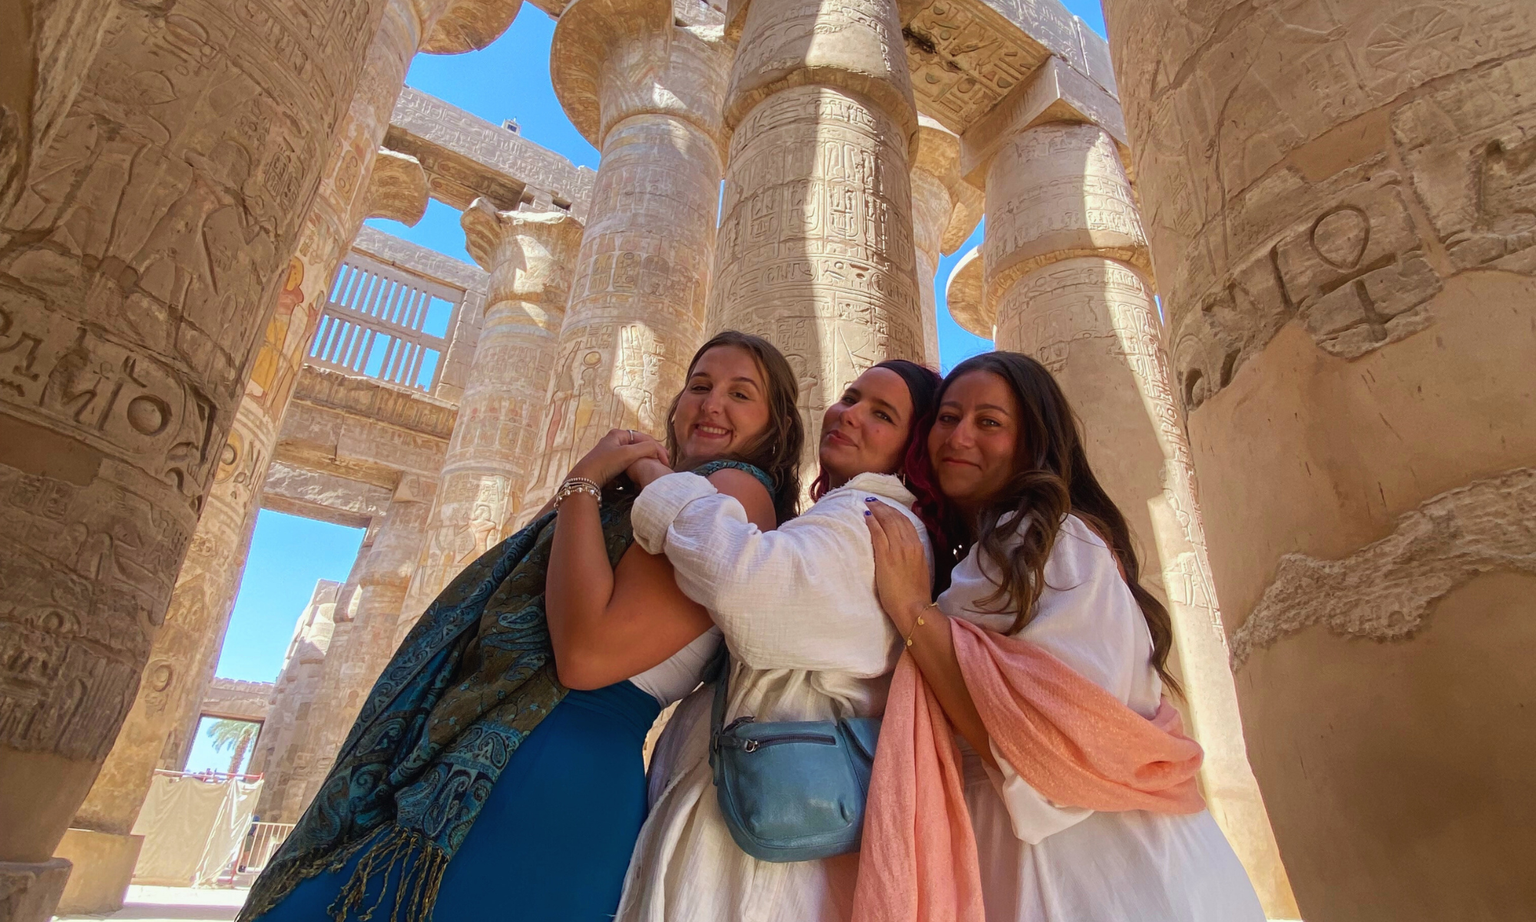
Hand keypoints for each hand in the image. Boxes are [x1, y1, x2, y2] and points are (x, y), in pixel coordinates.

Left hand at [569, 429, 667, 485]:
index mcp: (618, 434)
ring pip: (634, 455)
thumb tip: (659, 450)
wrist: (586, 479)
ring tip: (655, 468)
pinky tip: (641, 473)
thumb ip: (647, 448)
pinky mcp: (609, 464)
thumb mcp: (629, 453)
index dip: (657, 448)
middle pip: (640, 445)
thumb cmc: (606, 463)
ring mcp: (611, 453)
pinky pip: (628, 463)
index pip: (645, 438)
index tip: (666, 460)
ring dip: (645, 460)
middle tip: (664, 463)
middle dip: (652, 453)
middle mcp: (614, 441)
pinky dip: (636, 466)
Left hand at [863, 500, 934, 632]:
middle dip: (884, 507)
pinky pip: (878, 533)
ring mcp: (898, 549)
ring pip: (887, 522)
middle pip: (896, 518)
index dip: (895, 512)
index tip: (886, 506)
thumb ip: (913, 556)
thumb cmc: (915, 594)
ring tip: (868, 504)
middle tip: (873, 500)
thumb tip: (905, 550)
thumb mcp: (919, 569)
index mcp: (919, 547)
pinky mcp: (886, 557)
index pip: (906, 522)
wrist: (913, 607)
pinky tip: (866, 517)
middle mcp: (910, 544)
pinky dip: (872, 522)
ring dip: (877, 510)